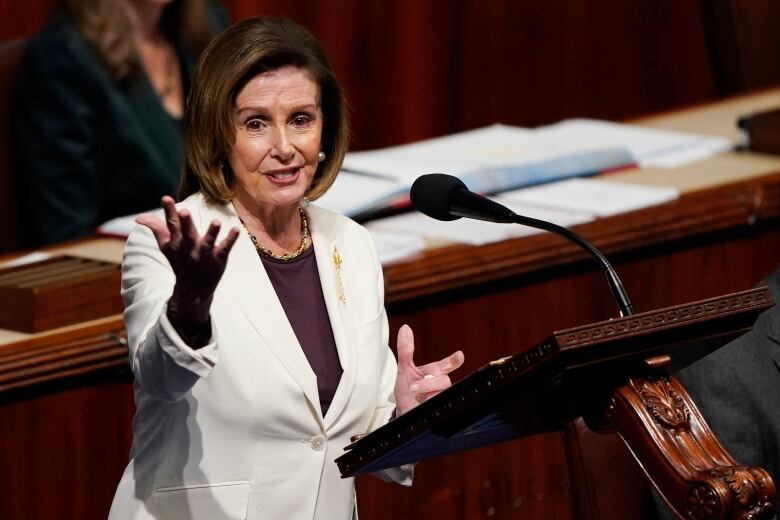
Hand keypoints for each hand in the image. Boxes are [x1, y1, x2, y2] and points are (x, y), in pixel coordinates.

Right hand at [136, 196, 239, 339]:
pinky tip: (236, 229)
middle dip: (185, 223)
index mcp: (176, 243)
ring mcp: (204, 255)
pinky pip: (225, 249)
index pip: (171, 225)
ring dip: (212, 233)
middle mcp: (189, 248)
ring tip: (216, 221)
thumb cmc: (180, 263)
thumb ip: (156, 229)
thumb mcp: (167, 247)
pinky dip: (230, 240)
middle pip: (187, 234)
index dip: (169, 211)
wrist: (193, 290)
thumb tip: (138, 217)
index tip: (166, 198)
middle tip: (184, 211)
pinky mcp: (219, 260)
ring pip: (208, 243)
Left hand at [393, 324, 464, 415]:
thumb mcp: (404, 369)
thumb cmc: (407, 391)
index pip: (447, 365)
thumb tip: (405, 328)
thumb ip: (406, 349)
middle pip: (444, 380)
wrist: (403, 412)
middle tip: (413, 387)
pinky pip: (440, 408)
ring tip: (415, 397)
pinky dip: (427, 405)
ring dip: (426, 394)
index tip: (459, 355)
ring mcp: (440, 398)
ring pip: (441, 393)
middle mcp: (440, 385)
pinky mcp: (438, 411)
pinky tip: (421, 406)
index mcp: (434, 373)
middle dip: (428, 383)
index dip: (454, 360)